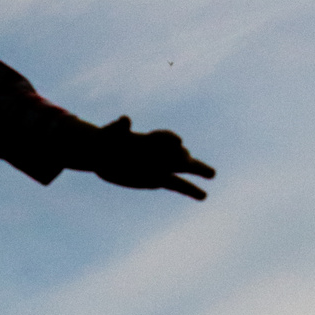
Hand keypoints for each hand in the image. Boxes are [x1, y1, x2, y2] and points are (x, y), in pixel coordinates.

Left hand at [89, 116, 213, 200]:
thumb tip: (126, 119)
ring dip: (197, 171)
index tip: (177, 142)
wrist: (101, 153)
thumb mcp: (110, 132)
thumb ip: (119, 127)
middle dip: (188, 158)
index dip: (170, 139)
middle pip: (178, 154)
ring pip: (182, 169)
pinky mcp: (157, 179)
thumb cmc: (106, 139)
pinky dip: (190, 190)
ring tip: (212, 174)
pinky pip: (176, 185)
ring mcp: (160, 166)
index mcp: (148, 139)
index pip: (165, 139)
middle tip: (206, 168)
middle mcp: (158, 152)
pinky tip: (203, 195)